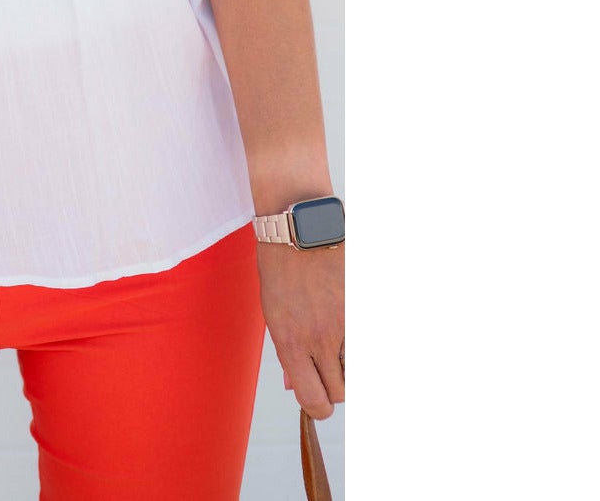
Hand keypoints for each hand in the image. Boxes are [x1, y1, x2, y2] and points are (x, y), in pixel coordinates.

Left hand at [256, 239, 344, 418]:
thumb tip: (294, 387)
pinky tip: (344, 322)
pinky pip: (363, 344)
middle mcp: (320, 339)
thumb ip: (287, 352)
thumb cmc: (280, 267)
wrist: (300, 228)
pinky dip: (356, 340)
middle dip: (334, 386)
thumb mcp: (273, 311)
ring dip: (348, 364)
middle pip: (341, 393)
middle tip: (326, 366)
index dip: (317, 407)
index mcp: (291, 342)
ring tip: (334, 340)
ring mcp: (344, 325)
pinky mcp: (361, 311)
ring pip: (357, 371)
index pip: (314, 401)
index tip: (316, 398)